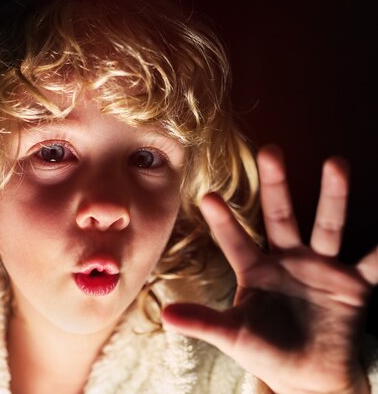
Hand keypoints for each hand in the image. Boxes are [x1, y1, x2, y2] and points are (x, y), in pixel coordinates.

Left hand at [162, 144, 375, 393]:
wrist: (308, 376)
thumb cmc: (266, 352)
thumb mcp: (233, 336)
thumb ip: (204, 323)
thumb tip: (165, 316)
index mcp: (255, 270)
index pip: (235, 240)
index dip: (223, 221)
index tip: (207, 196)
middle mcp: (287, 260)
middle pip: (280, 216)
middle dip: (276, 185)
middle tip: (270, 150)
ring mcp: (321, 268)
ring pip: (327, 225)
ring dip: (332, 196)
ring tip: (335, 163)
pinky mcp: (353, 285)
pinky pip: (373, 264)